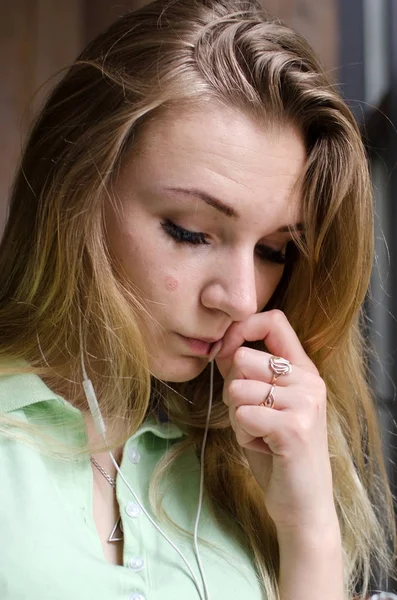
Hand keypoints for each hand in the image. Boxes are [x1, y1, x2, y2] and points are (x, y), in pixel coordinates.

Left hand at [215, 310, 338, 534]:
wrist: (301, 503)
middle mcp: (309, 380)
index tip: (225, 351)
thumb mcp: (261, 404)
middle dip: (232, 390)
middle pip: (242, 357)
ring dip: (236, 416)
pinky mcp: (294, 427)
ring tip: (259, 434)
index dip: (241, 328)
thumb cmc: (277, 451)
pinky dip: (242, 435)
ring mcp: (305, 402)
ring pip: (237, 387)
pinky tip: (264, 448)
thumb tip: (221, 344)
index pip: (274, 320)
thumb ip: (244, 372)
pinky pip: (241, 415)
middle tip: (251, 416)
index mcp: (303, 369)